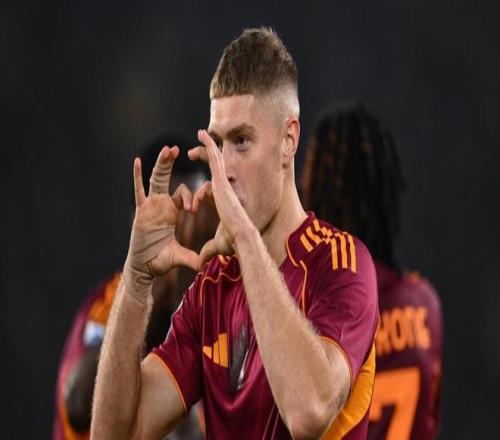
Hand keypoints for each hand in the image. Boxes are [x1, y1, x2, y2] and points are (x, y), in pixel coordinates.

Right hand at [125, 146, 198, 292]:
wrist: (144, 268)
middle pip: (166, 177)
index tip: (194, 209)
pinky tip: (137, 161)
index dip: (191, 196)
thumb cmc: (161, 260)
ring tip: (168, 149)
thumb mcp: (181, 256)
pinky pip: (138, 190)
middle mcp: (161, 205)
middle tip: (179, 148)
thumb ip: (193, 257)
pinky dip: (137, 176)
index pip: (183, 193)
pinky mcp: (141, 211)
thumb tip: (207, 264)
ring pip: (155, 179)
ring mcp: (149, 206)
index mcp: (172, 211)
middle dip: (171, 163)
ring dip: (161, 164)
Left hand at [188, 130, 253, 267]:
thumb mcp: (218, 245)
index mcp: (224, 201)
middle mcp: (225, 189)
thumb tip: (201, 262)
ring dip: (208, 147)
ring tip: (200, 133)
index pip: (213, 189)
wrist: (241, 235)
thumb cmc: (234, 241)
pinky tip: (201, 133)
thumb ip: (209, 250)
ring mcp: (224, 183)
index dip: (203, 189)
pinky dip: (209, 145)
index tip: (196, 197)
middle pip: (217, 169)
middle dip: (208, 158)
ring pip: (217, 159)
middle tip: (195, 151)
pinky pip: (214, 157)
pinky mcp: (221, 179)